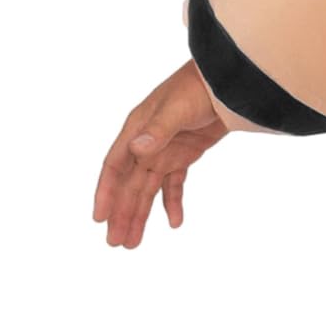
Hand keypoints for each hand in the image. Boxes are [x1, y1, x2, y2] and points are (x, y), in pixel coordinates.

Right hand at [94, 61, 227, 247]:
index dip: (106, 193)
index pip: (115, 167)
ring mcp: (164, 150)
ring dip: (140, 214)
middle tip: (115, 243)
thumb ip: (158, 130)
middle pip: (129, 185)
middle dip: (121, 214)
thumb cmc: (198, 88)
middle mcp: (145, 144)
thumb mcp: (176, 109)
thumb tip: (137, 150)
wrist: (226, 82)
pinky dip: (172, 203)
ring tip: (133, 243)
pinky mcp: (184, 154)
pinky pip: (174, 184)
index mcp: (136, 131)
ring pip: (147, 189)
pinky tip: (175, 223)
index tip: (99, 218)